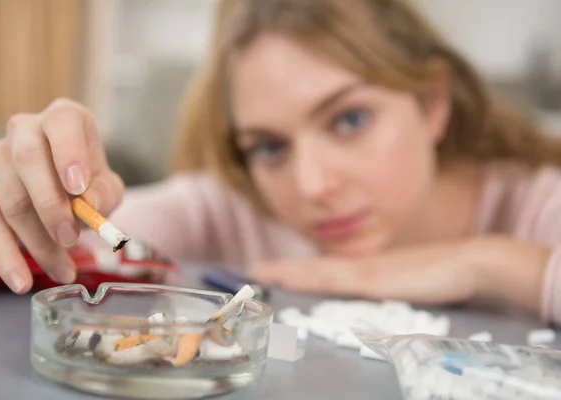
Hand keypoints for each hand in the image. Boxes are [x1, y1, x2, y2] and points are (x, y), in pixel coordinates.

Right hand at [0, 98, 123, 292]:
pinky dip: (6, 255)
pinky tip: (21, 281)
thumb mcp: (107, 187)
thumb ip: (105, 193)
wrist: (64, 186)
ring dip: (37, 242)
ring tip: (63, 271)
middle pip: (27, 161)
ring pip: (10, 200)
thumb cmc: (88, 183)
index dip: (69, 153)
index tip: (79, 188)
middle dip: (50, 207)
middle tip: (71, 240)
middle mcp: (25, 128)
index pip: (63, 123)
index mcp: (64, 119)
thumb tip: (91, 205)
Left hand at [251, 241, 480, 305]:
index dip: (296, 270)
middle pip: (311, 269)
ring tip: (257, 272)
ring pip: (314, 271)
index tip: (272, 272)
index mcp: (366, 270)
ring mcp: (364, 272)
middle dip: (281, 270)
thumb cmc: (444, 277)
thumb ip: (392, 290)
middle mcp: (359, 268)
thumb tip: (382, 296)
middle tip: (250, 270)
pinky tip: (289, 279)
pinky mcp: (372, 280)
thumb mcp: (410, 287)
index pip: (322, 271)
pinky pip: (331, 279)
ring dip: (285, 272)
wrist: (468, 262)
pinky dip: (306, 278)